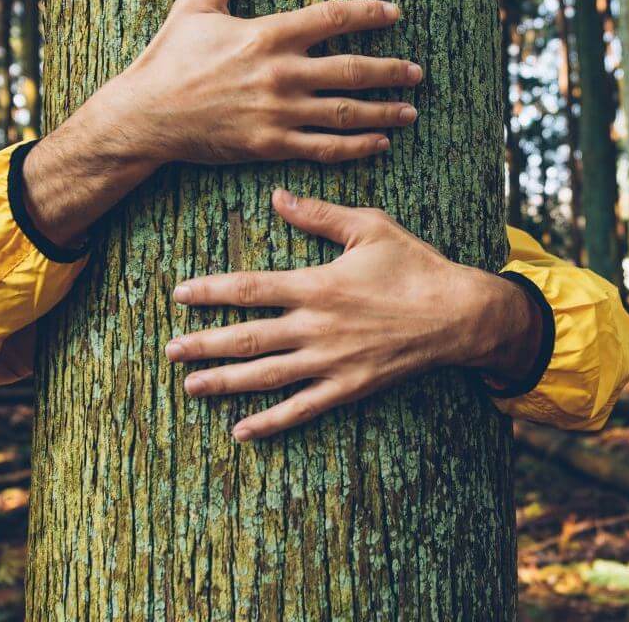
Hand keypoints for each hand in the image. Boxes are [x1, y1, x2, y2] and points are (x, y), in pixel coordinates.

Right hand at [21, 0, 425, 247]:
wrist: (145, 115)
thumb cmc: (169, 58)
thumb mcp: (197, 5)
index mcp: (267, 34)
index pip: (332, 18)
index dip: (368, 13)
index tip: (393, 13)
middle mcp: (280, 73)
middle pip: (352, 69)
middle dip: (390, 70)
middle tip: (416, 71)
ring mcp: (278, 112)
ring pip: (346, 112)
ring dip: (384, 112)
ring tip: (410, 111)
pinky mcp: (271, 144)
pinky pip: (324, 147)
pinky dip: (356, 147)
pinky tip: (379, 144)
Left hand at [167, 190, 543, 440]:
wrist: (459, 314)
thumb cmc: (415, 265)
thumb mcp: (370, 226)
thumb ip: (320, 215)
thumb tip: (277, 196)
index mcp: (316, 284)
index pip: (250, 288)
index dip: (211, 291)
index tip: (179, 294)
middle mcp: (316, 326)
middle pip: (247, 337)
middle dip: (204, 344)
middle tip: (169, 350)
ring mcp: (330, 361)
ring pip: (266, 376)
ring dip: (224, 382)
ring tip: (190, 387)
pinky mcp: (348, 388)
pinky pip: (302, 408)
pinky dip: (270, 422)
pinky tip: (240, 430)